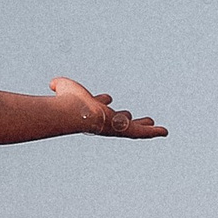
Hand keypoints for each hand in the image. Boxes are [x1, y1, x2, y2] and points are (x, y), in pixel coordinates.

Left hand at [52, 77, 166, 139]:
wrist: (74, 112)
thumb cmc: (67, 101)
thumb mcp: (64, 88)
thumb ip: (59, 86)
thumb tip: (53, 84)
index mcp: (93, 112)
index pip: (100, 107)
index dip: (102, 101)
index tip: (106, 97)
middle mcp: (105, 121)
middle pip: (118, 120)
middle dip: (126, 118)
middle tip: (133, 117)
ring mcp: (115, 126)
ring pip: (132, 128)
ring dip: (144, 127)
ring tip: (154, 125)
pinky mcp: (124, 129)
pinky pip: (142, 133)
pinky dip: (154, 133)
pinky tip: (164, 132)